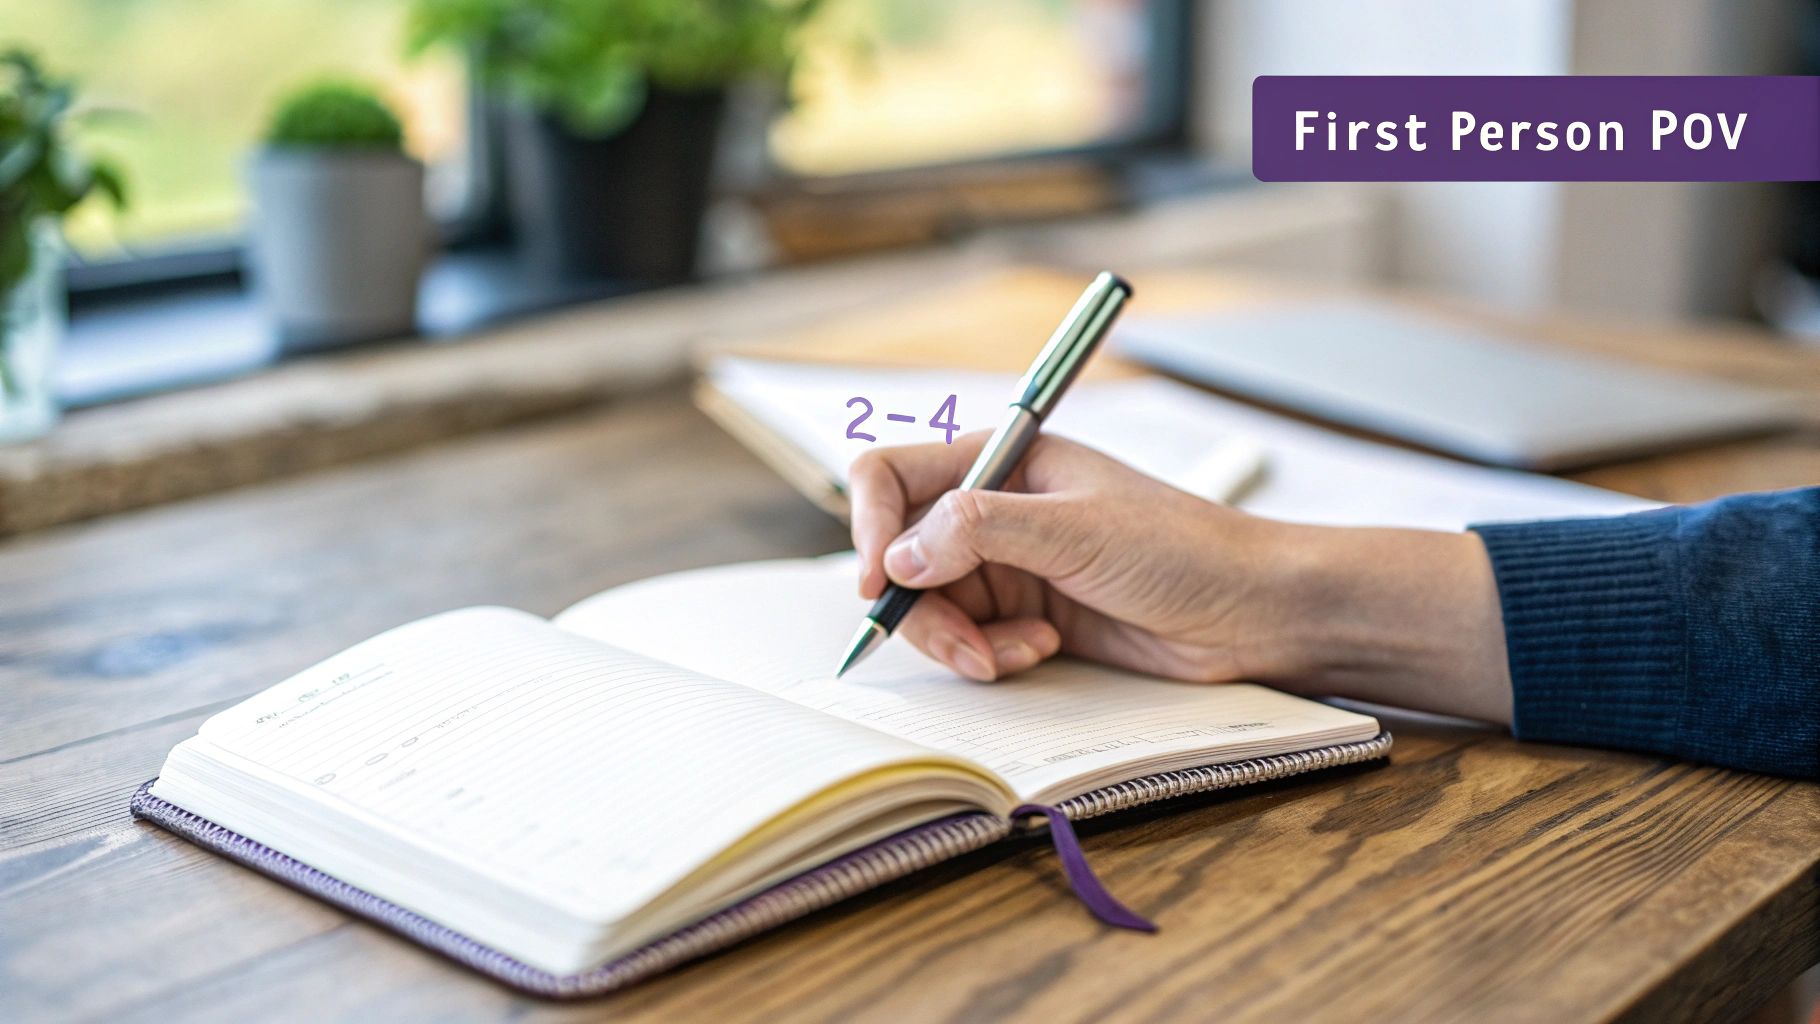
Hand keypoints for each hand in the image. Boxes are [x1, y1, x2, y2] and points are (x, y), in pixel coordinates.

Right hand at [848, 432, 1513, 723]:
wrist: (1250, 612)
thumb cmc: (1182, 548)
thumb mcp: (1075, 528)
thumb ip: (977, 530)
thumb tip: (896, 555)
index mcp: (1001, 459)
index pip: (891, 478)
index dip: (870, 527)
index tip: (878, 581)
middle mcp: (993, 508)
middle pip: (900, 556)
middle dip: (922, 607)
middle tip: (963, 647)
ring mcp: (1007, 564)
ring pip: (930, 607)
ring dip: (961, 640)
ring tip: (1017, 653)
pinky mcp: (1024, 615)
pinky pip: (969, 640)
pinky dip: (991, 655)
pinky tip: (1042, 652)